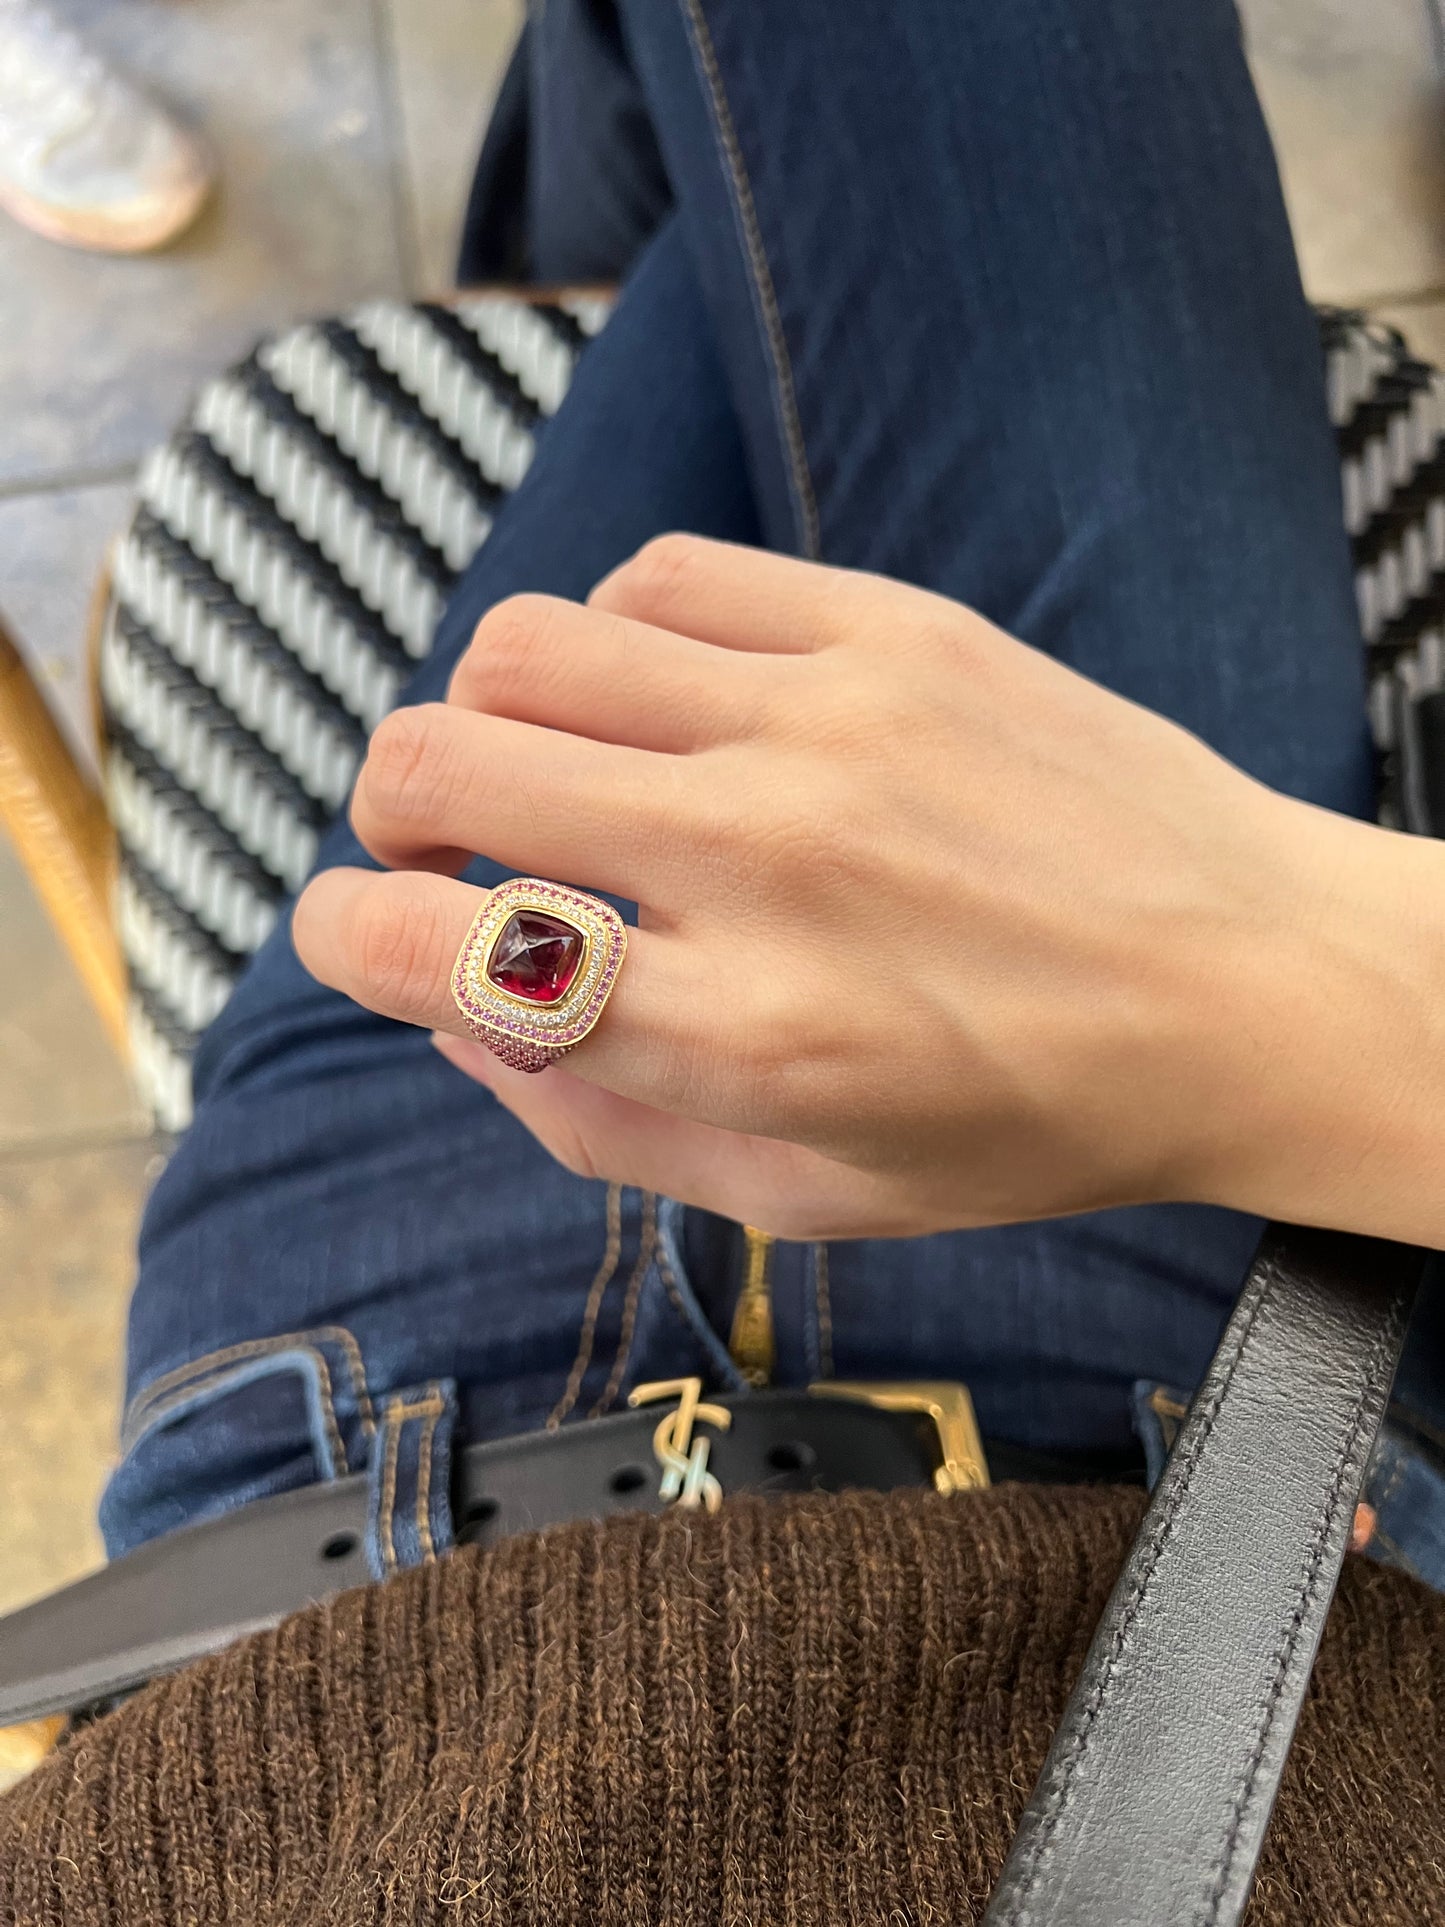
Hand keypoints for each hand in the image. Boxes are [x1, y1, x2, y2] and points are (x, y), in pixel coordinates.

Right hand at [293, 535, 1444, 1242]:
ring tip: (557, 771)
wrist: (1254, 982)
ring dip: (489, 714)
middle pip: (444, 762)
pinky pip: (660, 577)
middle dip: (393, 813)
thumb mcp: (812, 1199)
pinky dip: (613, 637)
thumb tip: (463, 1021)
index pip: (444, 950)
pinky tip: (666, 703)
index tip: (354, 929)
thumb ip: (604, 1130)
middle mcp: (765, 862)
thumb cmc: (1037, 1116)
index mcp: (744, 1037)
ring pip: (525, 646)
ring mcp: (828, 721)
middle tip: (443, 847)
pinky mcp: (892, 629)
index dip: (346, 934)